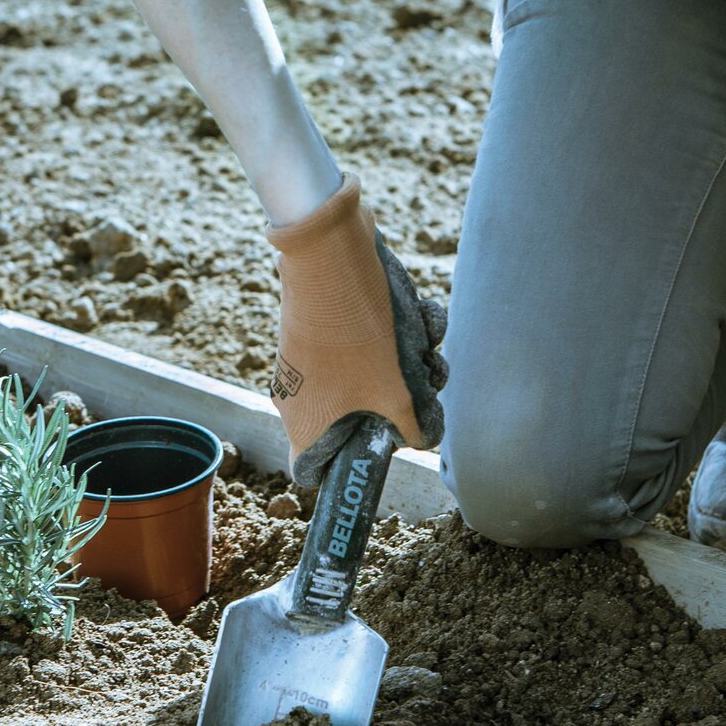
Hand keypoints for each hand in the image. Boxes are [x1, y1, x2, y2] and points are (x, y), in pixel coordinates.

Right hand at [268, 174, 446, 485]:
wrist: (334, 252)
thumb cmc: (361, 333)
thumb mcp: (400, 392)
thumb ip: (415, 428)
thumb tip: (423, 439)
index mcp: (307, 425)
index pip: (313, 472)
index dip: (349, 469)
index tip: (385, 449)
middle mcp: (301, 397)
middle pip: (360, 423)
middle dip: (402, 404)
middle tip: (423, 386)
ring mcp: (312, 361)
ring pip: (373, 380)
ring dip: (410, 364)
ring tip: (424, 344)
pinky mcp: (326, 329)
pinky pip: (368, 346)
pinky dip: (399, 334)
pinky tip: (419, 315)